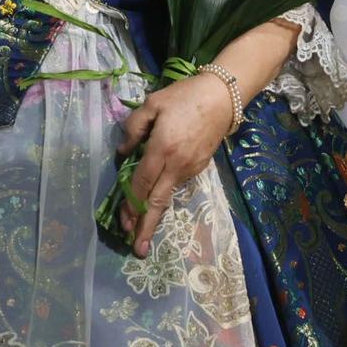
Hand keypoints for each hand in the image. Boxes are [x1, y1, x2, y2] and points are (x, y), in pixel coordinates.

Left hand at [115, 73, 234, 255]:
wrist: (223, 98)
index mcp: (162, 148)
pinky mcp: (199, 168)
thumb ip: (134, 128)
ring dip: (153, 214)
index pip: (142, 183)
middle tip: (137, 249)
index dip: (130, 204)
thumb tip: (123, 152)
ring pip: (168, 196)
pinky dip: (164, 194)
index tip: (123, 223)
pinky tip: (154, 198)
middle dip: (146, 227)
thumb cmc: (185, 97)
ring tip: (141, 229)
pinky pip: (177, 184)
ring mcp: (190, 169)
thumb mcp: (153, 104)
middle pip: (157, 201)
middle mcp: (177, 165)